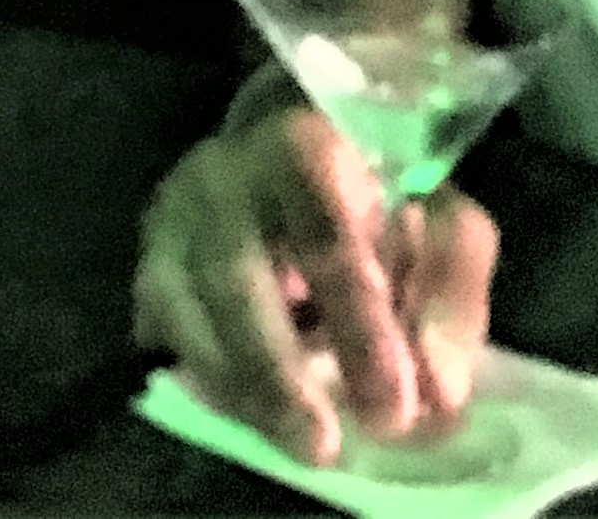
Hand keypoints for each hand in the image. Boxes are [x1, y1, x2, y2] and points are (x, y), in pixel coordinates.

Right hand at [133, 108, 495, 466]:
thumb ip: (448, 298)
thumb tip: (437, 395)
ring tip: (297, 444)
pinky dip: (207, 383)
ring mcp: (172, 223)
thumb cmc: (375, 196)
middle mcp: (221, 178)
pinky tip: (251, 414)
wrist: (289, 155)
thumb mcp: (441, 223)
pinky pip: (163, 334)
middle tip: (323, 446)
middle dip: (277, 371)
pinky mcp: (149, 267)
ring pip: (184, 311)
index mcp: (304, 150)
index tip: (393, 411)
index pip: (325, 236)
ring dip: (242, 390)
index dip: (357, 326)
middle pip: (233, 276)